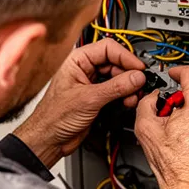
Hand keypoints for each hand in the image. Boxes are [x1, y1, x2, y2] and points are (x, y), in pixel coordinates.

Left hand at [14, 39, 145, 167]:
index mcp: (77, 60)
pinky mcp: (97, 97)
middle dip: (129, 74)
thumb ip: (116, 87)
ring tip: (133, 96)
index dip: (126, 56)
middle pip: (116, 62)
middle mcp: (85, 69)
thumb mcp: (89, 99)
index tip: (139, 68)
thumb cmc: (53, 117)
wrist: (49, 139)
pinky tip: (128, 101)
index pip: (108, 48)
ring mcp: (92, 83)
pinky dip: (125, 95)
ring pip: (118, 77)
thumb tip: (136, 77)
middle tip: (139, 84)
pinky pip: (116, 91)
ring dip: (129, 86)